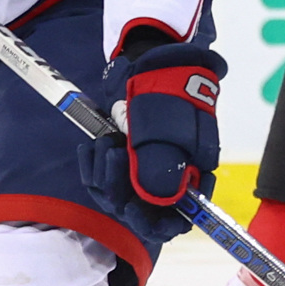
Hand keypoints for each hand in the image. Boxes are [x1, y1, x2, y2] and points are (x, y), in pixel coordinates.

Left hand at [77, 33, 225, 229]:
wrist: (150, 62)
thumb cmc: (168, 94)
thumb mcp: (169, 131)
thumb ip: (164, 170)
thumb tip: (159, 201)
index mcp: (192, 177)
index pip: (178, 219)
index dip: (158, 223)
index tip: (135, 209)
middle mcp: (169, 179)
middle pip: (143, 211)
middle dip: (121, 192)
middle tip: (116, 159)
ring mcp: (144, 169)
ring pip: (117, 196)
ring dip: (104, 175)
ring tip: (106, 143)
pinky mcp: (122, 159)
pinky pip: (101, 179)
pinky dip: (92, 165)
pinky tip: (93, 145)